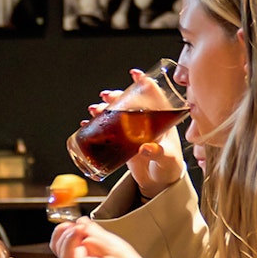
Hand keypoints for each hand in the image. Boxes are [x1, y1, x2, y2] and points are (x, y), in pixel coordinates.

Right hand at [86, 71, 186, 197]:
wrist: (159, 183)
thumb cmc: (169, 167)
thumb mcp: (167, 159)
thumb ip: (158, 153)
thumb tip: (145, 148)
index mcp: (161, 121)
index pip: (153, 96)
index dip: (144, 83)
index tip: (135, 74)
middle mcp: (144, 122)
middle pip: (129, 102)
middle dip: (116, 96)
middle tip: (106, 96)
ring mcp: (131, 132)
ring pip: (115, 114)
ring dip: (103, 108)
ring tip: (94, 109)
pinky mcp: (120, 142)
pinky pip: (106, 131)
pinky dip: (95, 126)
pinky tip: (87, 124)